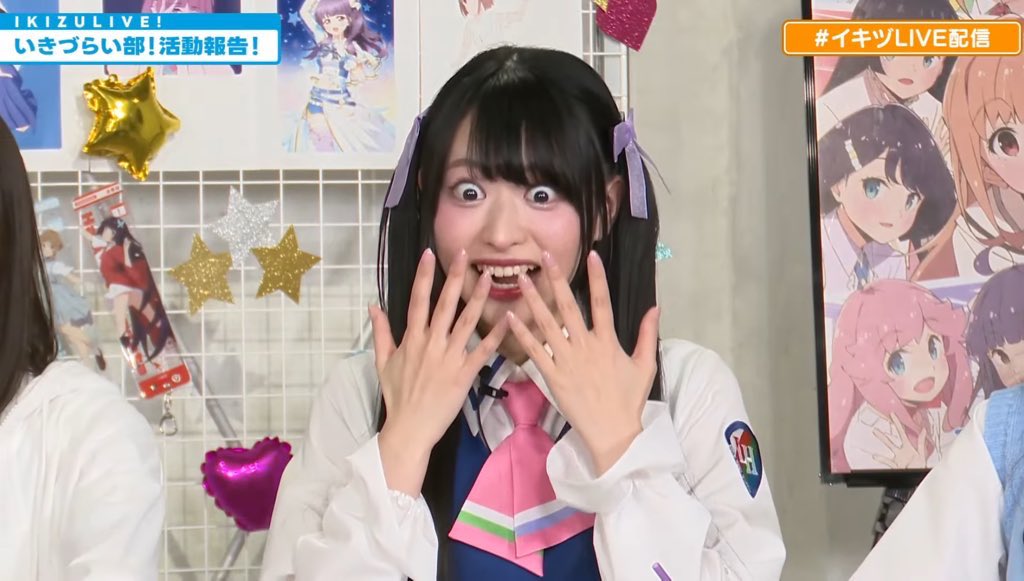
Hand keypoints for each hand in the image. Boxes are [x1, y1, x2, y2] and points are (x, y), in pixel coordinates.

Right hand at [370, 248, 508, 495]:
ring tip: (489, 278)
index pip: (418, 300)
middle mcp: (431, 343)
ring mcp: (448, 358)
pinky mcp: (464, 374)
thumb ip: (381, 332)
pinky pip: (482, 351)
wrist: (409, 428)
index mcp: (412, 339)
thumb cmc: (397, 396)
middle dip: (455, 277)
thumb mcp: (383, 362)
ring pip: (466, 322)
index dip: (424, 276)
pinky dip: (496, 336)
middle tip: (466, 254)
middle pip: (444, 304)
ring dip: (478, 299)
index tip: (430, 254)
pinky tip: (508, 320)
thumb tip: (373, 306)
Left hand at [508, 250, 659, 475]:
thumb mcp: (645, 366)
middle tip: (543, 256)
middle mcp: (585, 346)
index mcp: (608, 342)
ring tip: (521, 279)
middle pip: (568, 306)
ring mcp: (567, 360)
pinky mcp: (552, 376)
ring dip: (534, 300)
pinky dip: (523, 333)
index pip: (602, 302)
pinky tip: (511, 316)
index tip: (591, 255)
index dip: (597, 277)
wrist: (612, 432)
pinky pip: (535, 350)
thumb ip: (647, 335)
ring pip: (547, 324)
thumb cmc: (628, 399)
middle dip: (556, 280)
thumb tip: (655, 308)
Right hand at [872, 413, 928, 469]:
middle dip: (883, 434)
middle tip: (875, 429)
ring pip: (888, 448)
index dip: (897, 423)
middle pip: (891, 441)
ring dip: (882, 440)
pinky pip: (887, 461)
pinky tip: (875, 456)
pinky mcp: (895, 465)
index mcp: (909, 447)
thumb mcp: (922, 454)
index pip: (901, 433)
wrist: (918, 478)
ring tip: (875, 433)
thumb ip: (921, 443)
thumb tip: (924, 430)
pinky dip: (881, 459)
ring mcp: (897, 458)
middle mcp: (901, 451)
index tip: (892, 415)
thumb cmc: (921, 467)